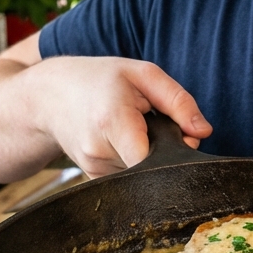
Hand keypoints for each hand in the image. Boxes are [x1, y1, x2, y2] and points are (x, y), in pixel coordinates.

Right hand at [27, 55, 211, 176]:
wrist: (48, 96)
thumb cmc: (98, 79)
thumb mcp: (142, 74)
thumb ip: (178, 101)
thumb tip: (204, 133)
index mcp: (113, 122)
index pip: (153, 161)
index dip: (176, 153)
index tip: (182, 138)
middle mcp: (100, 151)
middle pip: (154, 166)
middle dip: (166, 149)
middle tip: (156, 123)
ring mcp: (94, 169)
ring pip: (143, 172)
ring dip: (149, 153)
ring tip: (133, 127)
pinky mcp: (94, 178)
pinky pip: (130, 176)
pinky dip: (135, 161)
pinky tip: (123, 140)